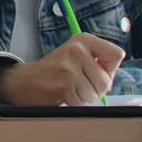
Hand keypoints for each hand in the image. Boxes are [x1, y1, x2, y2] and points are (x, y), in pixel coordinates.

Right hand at [0, 33, 124, 105]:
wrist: (24, 80)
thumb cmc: (55, 71)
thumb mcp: (77, 57)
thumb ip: (98, 62)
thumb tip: (111, 78)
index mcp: (84, 39)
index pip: (117, 54)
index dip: (109, 70)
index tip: (94, 71)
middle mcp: (77, 48)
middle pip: (106, 81)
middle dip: (95, 90)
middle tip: (78, 84)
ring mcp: (70, 66)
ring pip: (95, 94)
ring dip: (83, 97)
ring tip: (68, 87)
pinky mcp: (64, 84)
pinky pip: (81, 102)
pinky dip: (73, 102)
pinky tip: (61, 93)